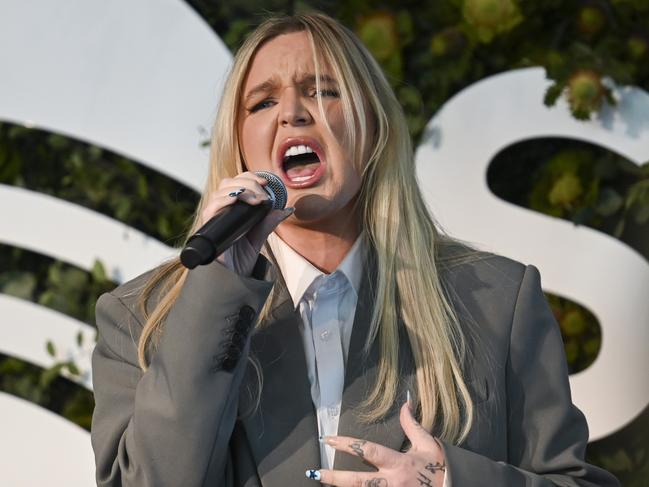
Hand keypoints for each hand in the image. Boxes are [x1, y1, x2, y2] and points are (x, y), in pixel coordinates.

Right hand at [199, 172, 292, 275]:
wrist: (233, 277)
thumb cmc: (242, 258)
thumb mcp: (259, 236)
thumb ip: (270, 222)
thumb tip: (289, 209)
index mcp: (233, 208)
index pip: (237, 182)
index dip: (250, 177)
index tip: (265, 182)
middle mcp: (222, 209)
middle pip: (229, 183)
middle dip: (248, 183)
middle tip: (263, 196)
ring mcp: (215, 217)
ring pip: (222, 191)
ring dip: (241, 190)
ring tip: (256, 200)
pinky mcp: (209, 226)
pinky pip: (212, 207)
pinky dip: (224, 200)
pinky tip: (236, 200)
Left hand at [307, 403, 445, 486]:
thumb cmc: (440, 469)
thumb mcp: (428, 444)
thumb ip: (412, 425)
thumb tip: (405, 403)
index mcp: (398, 463)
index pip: (368, 451)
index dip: (347, 444)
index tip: (329, 439)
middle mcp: (392, 483)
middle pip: (357, 481)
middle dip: (334, 477)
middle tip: (314, 472)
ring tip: (322, 483)